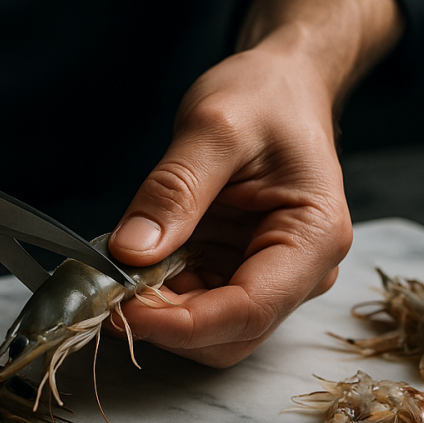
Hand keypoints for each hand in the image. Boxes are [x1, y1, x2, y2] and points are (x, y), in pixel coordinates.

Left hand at [107, 0, 401, 366]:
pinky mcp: (243, 274)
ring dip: (160, 312)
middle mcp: (304, 272)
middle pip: (230, 334)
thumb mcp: (213, 127)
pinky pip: (199, 304)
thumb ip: (174, 190)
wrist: (281, 87)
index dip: (181, 323)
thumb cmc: (263, 97)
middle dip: (166, 322)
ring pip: (211, 331)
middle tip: (109, 287)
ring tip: (122, 268)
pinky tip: (139, 262)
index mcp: (314, 238)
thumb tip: (131, 252)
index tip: (120, 309)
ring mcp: (275, 279)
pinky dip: (161, 295)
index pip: (248, 310)